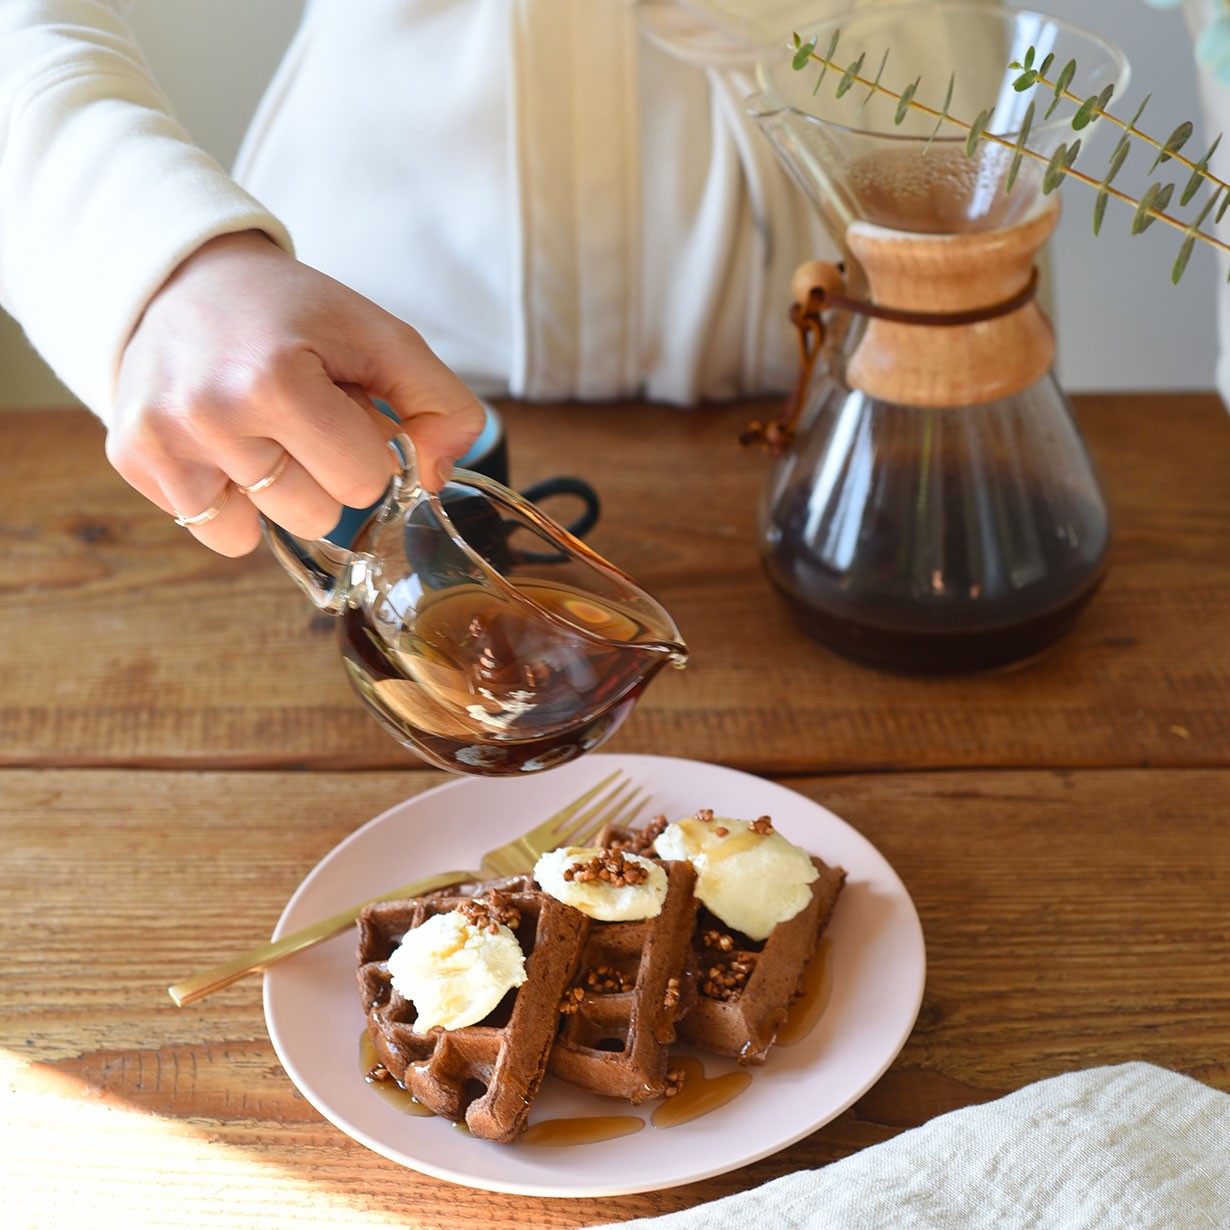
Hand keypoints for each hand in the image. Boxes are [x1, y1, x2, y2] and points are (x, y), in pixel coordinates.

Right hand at [107, 230, 485, 555]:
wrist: (183, 276)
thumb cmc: (292, 313)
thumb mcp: (382, 337)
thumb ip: (440, 406)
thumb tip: (435, 478)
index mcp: (275, 380)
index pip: (365, 482)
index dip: (367, 448)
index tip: (342, 408)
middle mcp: (209, 415)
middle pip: (320, 515)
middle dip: (325, 472)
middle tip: (299, 414)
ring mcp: (164, 441)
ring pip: (270, 531)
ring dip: (281, 489)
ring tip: (262, 428)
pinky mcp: (133, 458)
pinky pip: (219, 533)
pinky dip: (235, 505)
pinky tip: (228, 450)